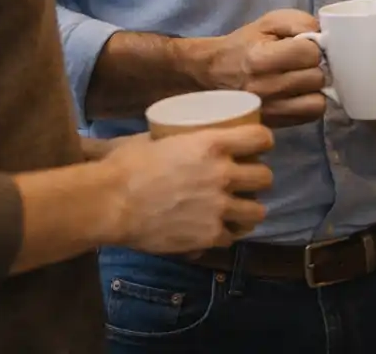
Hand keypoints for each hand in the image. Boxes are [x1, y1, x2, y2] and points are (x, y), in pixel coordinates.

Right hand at [102, 125, 274, 253]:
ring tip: (237, 211)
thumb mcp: (159, 139)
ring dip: (248, 210)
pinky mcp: (209, 236)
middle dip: (257, 179)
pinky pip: (232, 237)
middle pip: (266, 177)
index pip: (261, 138)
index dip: (262, 142)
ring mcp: (219, 208)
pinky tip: (215, 230)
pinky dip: (225, 235)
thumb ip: (181, 140)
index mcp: (213, 144)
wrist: (109, 203)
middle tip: (245, 182)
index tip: (258, 147)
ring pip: (258, 212)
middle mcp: (223, 175)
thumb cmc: (126, 166)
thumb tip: (183, 138)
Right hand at [187, 10, 326, 126]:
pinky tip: (299, 93)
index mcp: (261, 58)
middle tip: (302, 63)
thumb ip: (300, 22)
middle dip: (315, 67)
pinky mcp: (275, 123)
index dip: (312, 46)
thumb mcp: (269, 22)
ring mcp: (270, 110)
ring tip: (301, 78)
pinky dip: (310, 103)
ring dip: (314, 88)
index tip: (302, 46)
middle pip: (316, 78)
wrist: (215, 73)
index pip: (310, 53)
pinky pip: (311, 115)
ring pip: (318, 101)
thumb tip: (326, 38)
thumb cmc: (245, 45)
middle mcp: (266, 88)